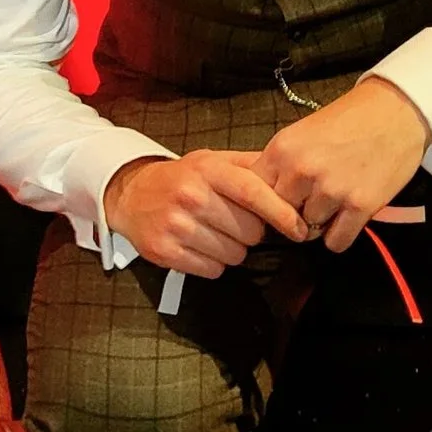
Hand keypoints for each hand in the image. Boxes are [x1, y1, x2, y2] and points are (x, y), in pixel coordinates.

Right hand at [102, 151, 312, 277]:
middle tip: (234, 223)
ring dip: (232, 249)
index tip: (300, 228)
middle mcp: (192, 196)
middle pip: (250, 232)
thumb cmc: (182, 178)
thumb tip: (289, 173)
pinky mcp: (165, 251)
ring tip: (214, 233)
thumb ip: (250, 165)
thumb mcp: (213, 160)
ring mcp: (176, 225)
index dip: (281, 213)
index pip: (253, 193)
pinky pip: (212, 270)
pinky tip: (201, 246)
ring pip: (234, 255)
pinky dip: (213, 263)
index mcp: (208, 170)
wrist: (131, 194)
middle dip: (251, 232)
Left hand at [252, 76, 430, 251]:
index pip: (255, 194)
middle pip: (281, 217)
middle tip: (312, 202)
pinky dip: (341, 235)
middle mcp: (301, 171)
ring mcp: (331, 189)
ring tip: (336, 202)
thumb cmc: (348, 119)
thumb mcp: (301, 134)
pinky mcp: (360, 205)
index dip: (267, 202)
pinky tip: (348, 217)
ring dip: (320, 223)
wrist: (395, 110)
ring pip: (309, 232)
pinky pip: (336, 242)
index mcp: (281, 149)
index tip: (280, 202)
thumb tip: (260, 198)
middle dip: (294, 214)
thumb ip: (281, 164)